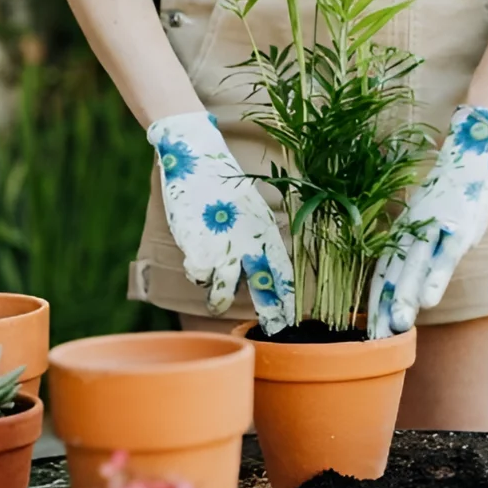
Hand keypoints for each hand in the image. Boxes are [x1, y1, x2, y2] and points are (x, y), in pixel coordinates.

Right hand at [149, 112, 295, 334]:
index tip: (291, 320)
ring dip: (219, 301)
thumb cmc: (222, 185)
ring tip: (216, 304)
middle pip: (262, 289)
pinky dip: (196, 272)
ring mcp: (222, 248)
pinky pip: (198, 276)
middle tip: (272, 328)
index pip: (283, 274)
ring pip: (223, 292)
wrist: (196, 159)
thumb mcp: (250, 211)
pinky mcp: (196, 248)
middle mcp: (248, 243)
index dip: (287, 299)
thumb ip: (255, 240)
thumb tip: (258, 270)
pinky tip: (196, 258)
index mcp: (266, 232)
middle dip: (269, 313)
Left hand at [368, 106, 487, 337]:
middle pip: (395, 274)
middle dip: (386, 307)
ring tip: (397, 326)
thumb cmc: (452, 191)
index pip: (384, 272)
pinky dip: (435, 278)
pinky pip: (445, 256)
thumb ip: (419, 245)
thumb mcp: (431, 218)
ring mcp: (437, 228)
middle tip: (375, 338)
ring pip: (415, 267)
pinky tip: (429, 301)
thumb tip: (409, 280)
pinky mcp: (460, 226)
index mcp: (405, 231)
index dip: (375, 301)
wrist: (474, 149)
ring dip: (406, 297)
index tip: (368, 330)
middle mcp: (415, 231)